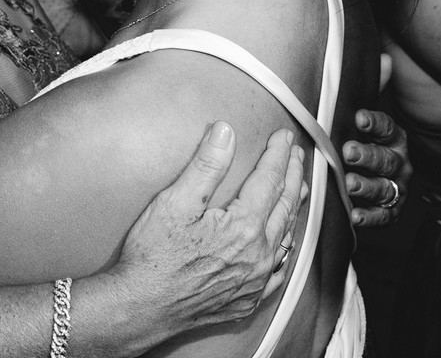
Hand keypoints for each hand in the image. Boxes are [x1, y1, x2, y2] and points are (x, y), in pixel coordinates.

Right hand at [110, 124, 305, 337]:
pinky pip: (279, 270)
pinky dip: (285, 249)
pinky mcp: (248, 298)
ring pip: (286, 237)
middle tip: (295, 155)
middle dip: (292, 176)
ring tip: (297, 189)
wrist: (143, 306)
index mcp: (243, 227)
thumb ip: (206, 166)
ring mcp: (256, 280)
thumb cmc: (153, 257)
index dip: (278, 156)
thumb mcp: (175, 202)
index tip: (283, 137)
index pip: (269, 181)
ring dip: (293, 208)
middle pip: (285, 206)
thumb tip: (225, 133)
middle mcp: (258, 254)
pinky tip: (284, 243)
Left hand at [343, 108, 410, 225]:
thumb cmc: (362, 151)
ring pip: (384, 188)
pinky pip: (382, 215)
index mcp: (392, 141)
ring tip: (350, 184)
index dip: (374, 123)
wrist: (378, 180)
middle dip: (367, 156)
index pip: (387, 129)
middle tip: (348, 152)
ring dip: (366, 186)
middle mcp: (398, 164)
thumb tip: (319, 114)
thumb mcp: (358, 134)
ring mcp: (396, 188)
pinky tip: (355, 215)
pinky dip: (368, 216)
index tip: (359, 118)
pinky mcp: (391, 210)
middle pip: (385, 160)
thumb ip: (346, 126)